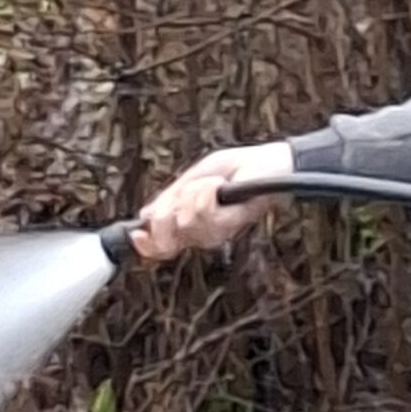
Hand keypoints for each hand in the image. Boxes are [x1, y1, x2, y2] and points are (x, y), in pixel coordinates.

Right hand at [133, 140, 294, 260]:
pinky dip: (208, 194)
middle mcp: (201, 232)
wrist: (273, 165)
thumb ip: (171, 198)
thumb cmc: (238, 168)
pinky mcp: (231, 224)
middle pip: (168, 238)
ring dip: (195, 196)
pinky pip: (205, 214)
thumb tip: (144, 217)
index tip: (138, 235)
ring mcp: (217, 231)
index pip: (161, 245)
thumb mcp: (196, 176)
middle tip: (186, 192)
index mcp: (189, 221)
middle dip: (169, 213)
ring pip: (186, 224)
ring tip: (213, 183)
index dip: (148, 245)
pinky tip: (220, 186)